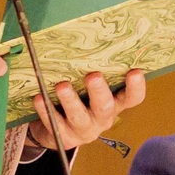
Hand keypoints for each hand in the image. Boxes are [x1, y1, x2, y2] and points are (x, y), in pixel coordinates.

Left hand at [25, 69, 146, 151]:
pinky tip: (39, 97)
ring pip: (79, 116)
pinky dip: (46, 110)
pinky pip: (55, 123)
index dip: (135, 88)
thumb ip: (95, 70)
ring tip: (62, 86)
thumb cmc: (79, 98)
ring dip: (70, 101)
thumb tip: (89, 36)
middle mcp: (102, 118)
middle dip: (99, 92)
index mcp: (114, 103)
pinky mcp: (64, 138)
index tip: (135, 72)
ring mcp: (84, 130)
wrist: (57, 130)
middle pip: (105, 107)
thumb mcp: (91, 88)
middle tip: (93, 76)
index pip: (131, 98)